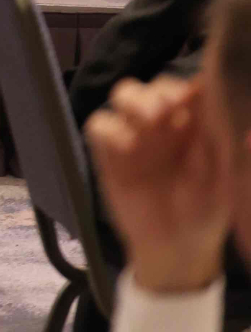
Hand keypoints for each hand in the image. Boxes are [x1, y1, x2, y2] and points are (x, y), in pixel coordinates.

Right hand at [87, 76, 232, 293]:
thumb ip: (232, 153)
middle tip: (169, 109)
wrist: (175, 247)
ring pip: (123, 95)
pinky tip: (126, 146)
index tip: (195, 95)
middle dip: (159, 90)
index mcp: (193, 126)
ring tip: (149, 120)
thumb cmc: (207, 212)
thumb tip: (247, 129)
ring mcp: (134, 136)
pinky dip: (110, 128)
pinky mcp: (108, 153)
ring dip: (134, 100)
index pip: (186, 89)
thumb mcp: (227, 182)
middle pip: (152, 86)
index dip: (188, 86)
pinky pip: (99, 125)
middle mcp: (162, 124)